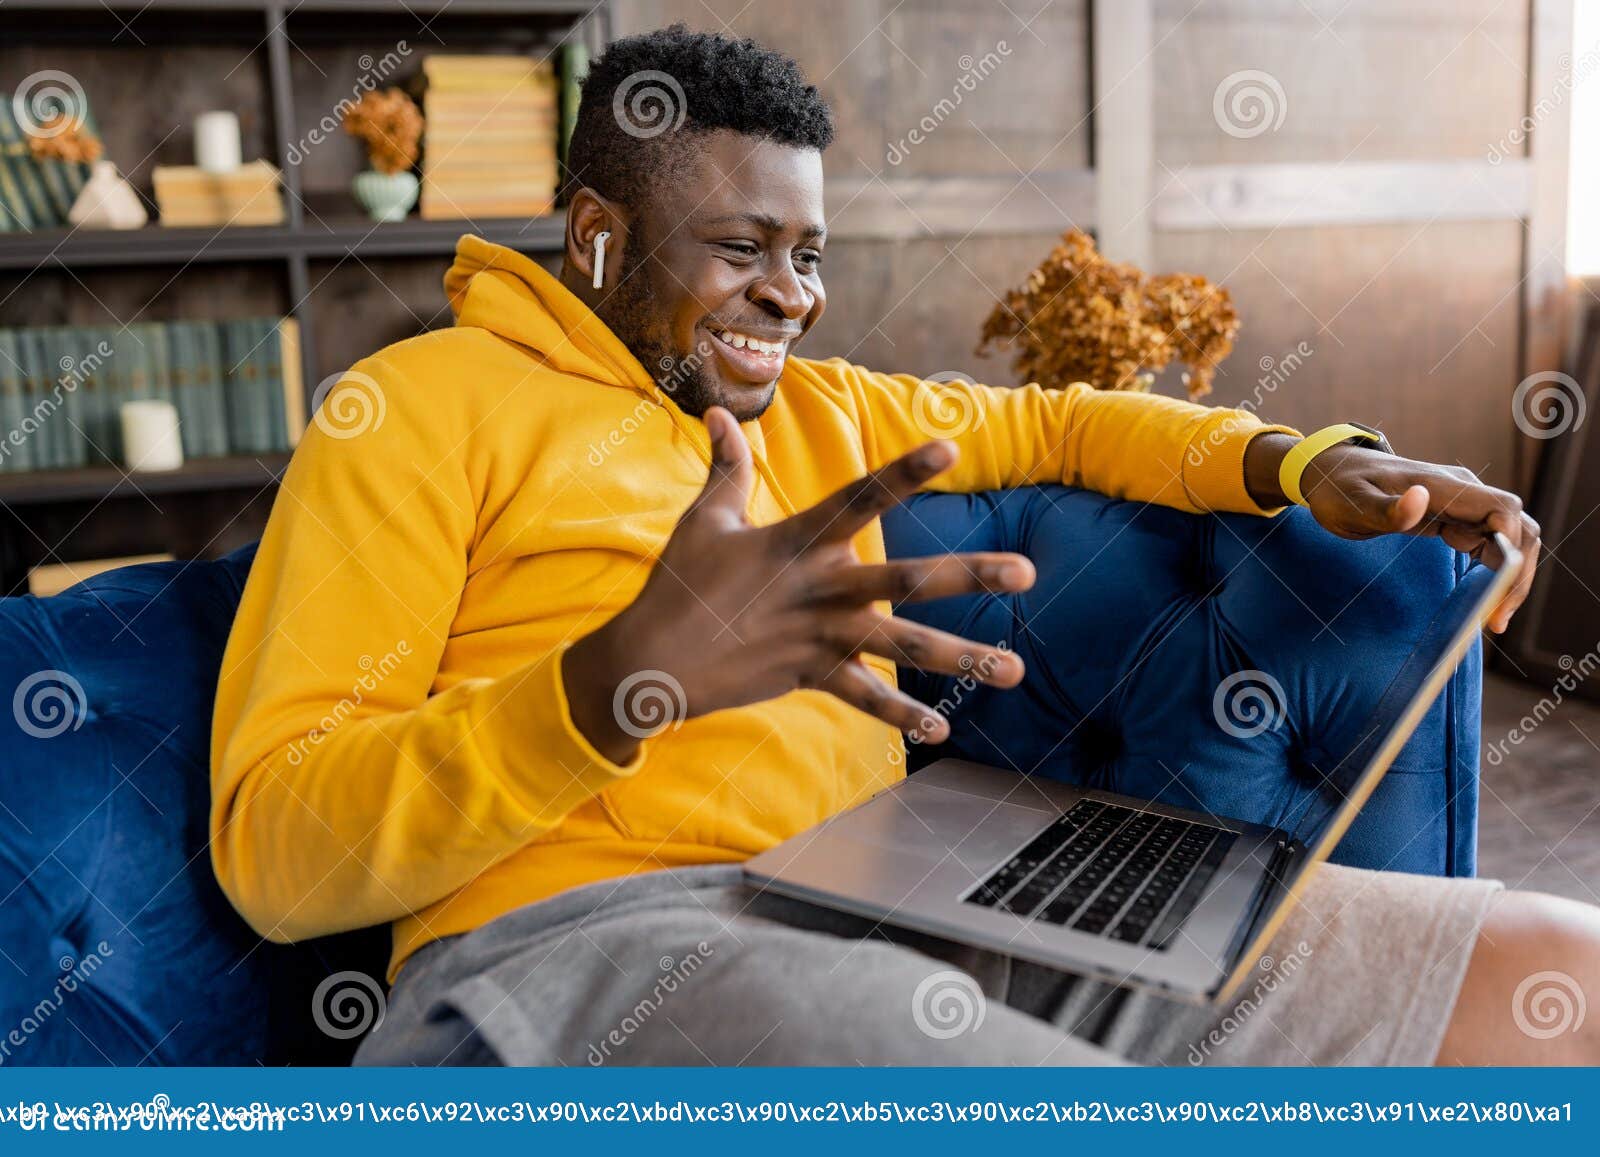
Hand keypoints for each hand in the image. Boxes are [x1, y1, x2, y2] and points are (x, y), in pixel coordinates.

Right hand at [564, 406, 1035, 763]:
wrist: (650, 661)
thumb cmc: (678, 583)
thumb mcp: (706, 519)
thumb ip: (726, 466)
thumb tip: (714, 412)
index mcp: (796, 539)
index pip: (860, 496)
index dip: (905, 470)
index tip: (951, 446)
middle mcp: (819, 587)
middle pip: (907, 578)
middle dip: (970, 575)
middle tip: (1028, 573)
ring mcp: (819, 635)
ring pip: (903, 646)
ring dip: (962, 657)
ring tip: (1015, 670)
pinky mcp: (810, 676)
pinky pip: (864, 699)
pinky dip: (901, 716)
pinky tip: (941, 727)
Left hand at [1244, 432, 1539, 633]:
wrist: (1330, 471)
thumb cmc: (1338, 487)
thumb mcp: (1353, 504)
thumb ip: (1387, 509)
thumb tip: (1420, 499)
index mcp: (1444, 485)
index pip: (1502, 509)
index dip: (1511, 545)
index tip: (1499, 584)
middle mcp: (1462, 492)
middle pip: (1517, 528)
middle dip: (1517, 572)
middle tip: (1498, 618)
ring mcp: (1461, 505)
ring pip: (1509, 538)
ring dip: (1511, 576)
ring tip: (1495, 618)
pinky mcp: (1454, 518)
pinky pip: (1489, 544)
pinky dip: (1495, 571)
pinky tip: (1485, 600)